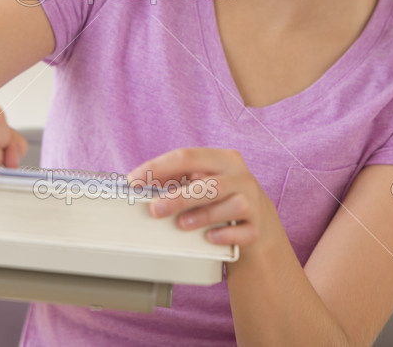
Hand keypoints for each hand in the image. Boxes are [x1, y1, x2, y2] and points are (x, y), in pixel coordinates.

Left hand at [127, 148, 283, 257]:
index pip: (187, 156)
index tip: (135, 180)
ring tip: (181, 224)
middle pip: (210, 183)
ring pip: (231, 205)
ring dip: (203, 215)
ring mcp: (252, 202)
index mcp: (223, 158)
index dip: (158, 167)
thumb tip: (141, 183)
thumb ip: (176, 179)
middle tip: (155, 209)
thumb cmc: (221, 197)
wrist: (258, 221)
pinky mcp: (256, 227)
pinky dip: (225, 234)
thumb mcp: (201, 181)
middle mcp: (240, 177)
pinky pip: (243, 231)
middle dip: (178, 197)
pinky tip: (210, 237)